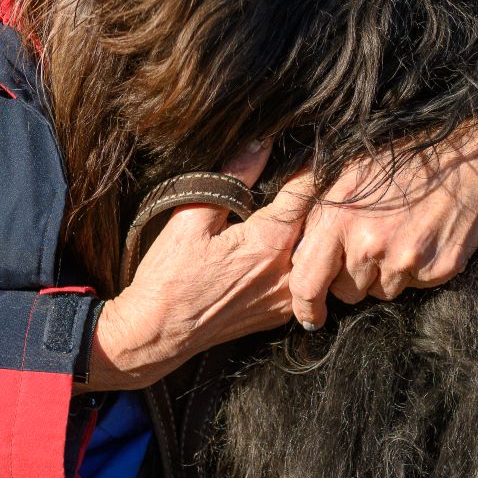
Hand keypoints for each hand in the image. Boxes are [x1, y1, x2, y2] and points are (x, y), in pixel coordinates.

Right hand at [88, 141, 315, 390]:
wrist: (158, 333)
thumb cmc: (168, 277)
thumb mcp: (190, 218)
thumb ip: (232, 179)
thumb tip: (260, 144)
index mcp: (268, 243)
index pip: (307, 192)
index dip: (309, 168)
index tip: (311, 154)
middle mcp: (286, 272)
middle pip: (319, 223)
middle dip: (315, 199)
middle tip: (311, 179)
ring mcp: (287, 298)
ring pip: (316, 253)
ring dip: (311, 232)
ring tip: (300, 214)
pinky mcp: (281, 314)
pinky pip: (304, 279)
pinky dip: (300, 260)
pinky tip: (283, 250)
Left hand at [285, 117, 477, 329]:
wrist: (472, 156)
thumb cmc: (406, 159)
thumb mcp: (351, 172)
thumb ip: (320, 212)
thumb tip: (295, 249)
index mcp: (338, 218)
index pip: (307, 282)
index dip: (306, 305)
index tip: (310, 316)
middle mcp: (369, 243)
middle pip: (347, 292)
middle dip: (354, 277)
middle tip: (373, 244)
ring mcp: (405, 259)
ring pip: (382, 291)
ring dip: (387, 274)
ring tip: (402, 234)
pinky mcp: (436, 270)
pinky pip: (414, 286)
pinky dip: (416, 270)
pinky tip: (424, 238)